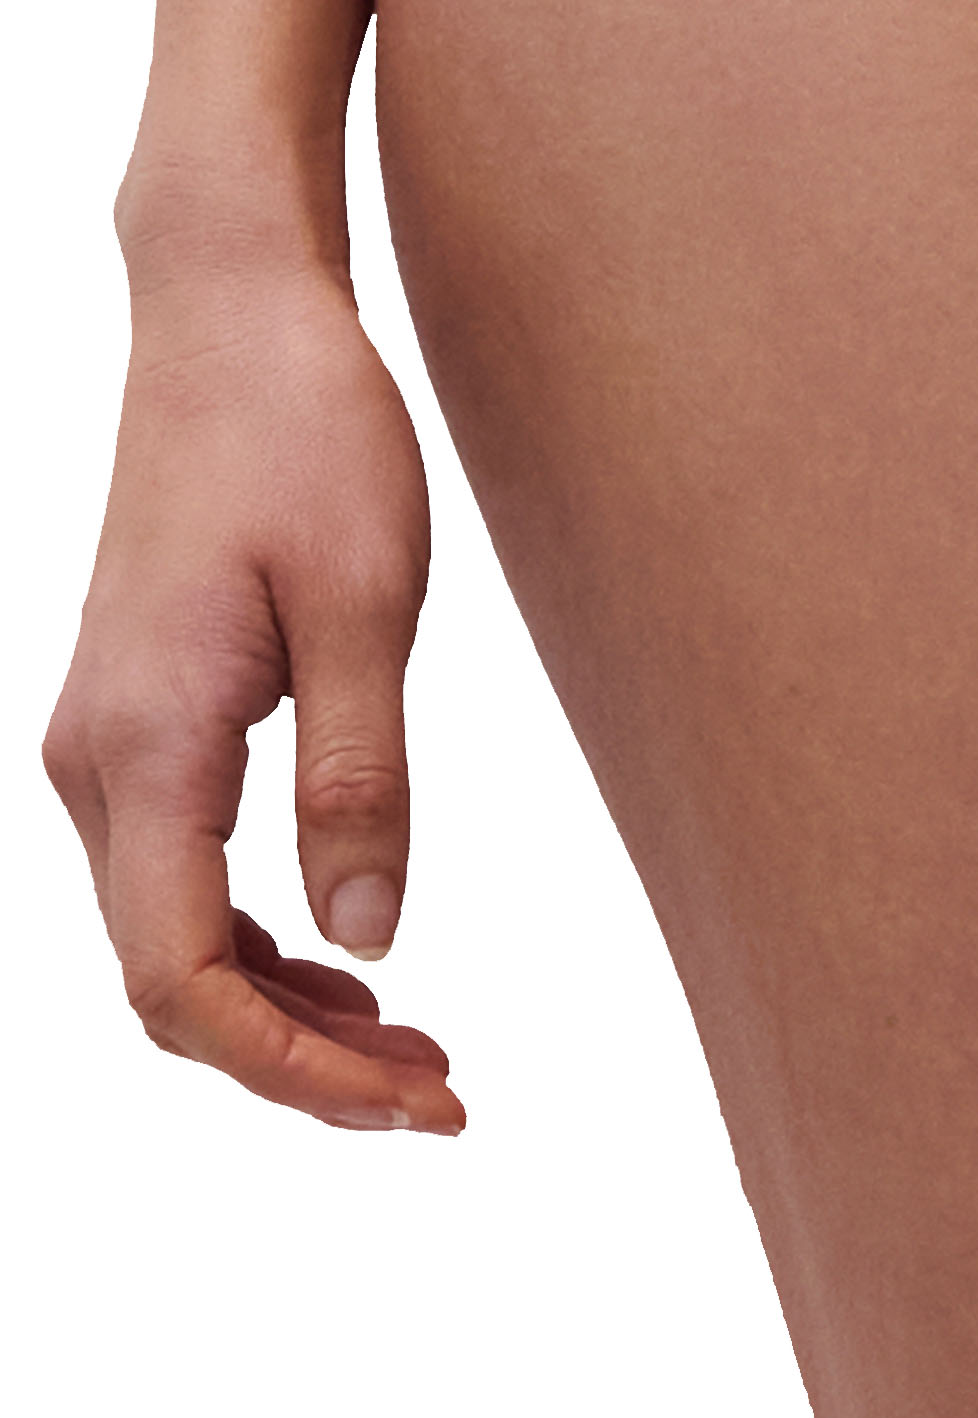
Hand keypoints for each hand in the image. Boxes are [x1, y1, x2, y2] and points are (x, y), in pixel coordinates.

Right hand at [43, 259, 464, 1131]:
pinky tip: (354, 962)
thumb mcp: (368, 607)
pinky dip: (261, 943)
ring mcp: (106, 744)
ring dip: (285, 1013)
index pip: (181, 981)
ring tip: (418, 1049)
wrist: (231, 314)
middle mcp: (94, 763)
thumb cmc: (307, 433)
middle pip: (170, 984)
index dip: (292, 1071)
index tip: (417, 1103)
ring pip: (170, 941)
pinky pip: (179, 879)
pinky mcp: (138, 721)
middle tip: (443, 1095)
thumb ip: (362, 783)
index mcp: (144, 747)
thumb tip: (371, 944)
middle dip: (301, 1065)